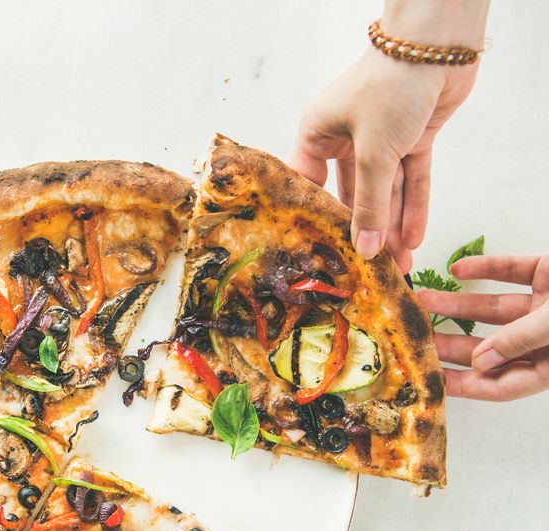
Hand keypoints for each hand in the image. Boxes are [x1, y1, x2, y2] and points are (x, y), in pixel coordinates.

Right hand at [291, 48, 477, 271]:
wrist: (438, 44)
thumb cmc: (389, 87)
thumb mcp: (373, 154)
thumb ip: (370, 206)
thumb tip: (366, 250)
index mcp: (318, 134)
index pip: (309, 186)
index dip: (314, 220)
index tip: (318, 254)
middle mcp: (345, 138)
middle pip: (352, 196)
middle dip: (365, 232)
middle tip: (366, 269)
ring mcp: (380, 139)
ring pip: (384, 192)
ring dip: (393, 226)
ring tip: (398, 266)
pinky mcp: (411, 139)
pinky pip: (409, 180)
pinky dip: (413, 207)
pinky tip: (413, 238)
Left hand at [418, 255, 548, 400]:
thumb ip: (519, 340)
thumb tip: (479, 361)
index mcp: (548, 366)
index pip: (497, 384)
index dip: (461, 384)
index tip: (428, 379)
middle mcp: (542, 340)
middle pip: (485, 347)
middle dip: (447, 343)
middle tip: (413, 338)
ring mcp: (544, 307)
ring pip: (491, 308)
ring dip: (457, 304)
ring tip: (423, 300)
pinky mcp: (548, 274)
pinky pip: (511, 271)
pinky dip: (484, 268)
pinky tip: (457, 269)